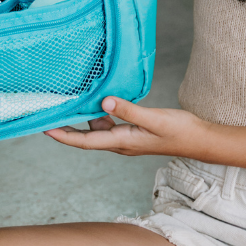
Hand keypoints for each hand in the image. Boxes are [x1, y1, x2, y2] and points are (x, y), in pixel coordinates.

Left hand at [45, 97, 210, 156]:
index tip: (46, 128)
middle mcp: (121, 144)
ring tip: (68, 105)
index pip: (86, 141)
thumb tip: (104, 102)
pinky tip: (99, 103)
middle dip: (66, 129)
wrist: (198, 139)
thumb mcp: (153, 118)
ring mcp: (127, 139)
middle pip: (86, 138)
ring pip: (98, 131)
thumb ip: (128, 110)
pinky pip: (110, 126)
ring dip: (83, 121)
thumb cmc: (179, 131)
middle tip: (49, 115)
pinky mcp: (133, 133)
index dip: (64, 136)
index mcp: (123, 142)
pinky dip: (100, 116)